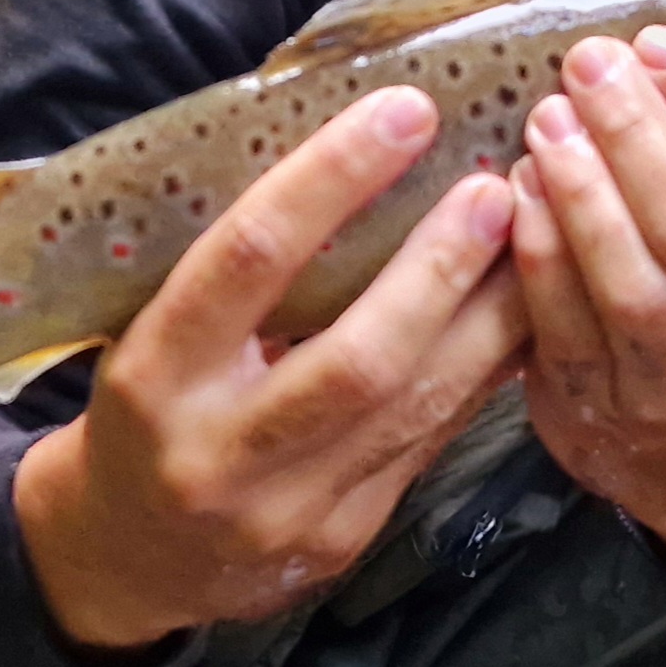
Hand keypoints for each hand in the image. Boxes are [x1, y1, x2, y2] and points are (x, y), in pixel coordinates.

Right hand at [11, 86, 528, 653]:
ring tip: (535, 238)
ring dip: (487, 318)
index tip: (404, 112)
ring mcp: (287, 510)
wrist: (130, 554)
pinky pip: (429, 443)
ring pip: (413, 407)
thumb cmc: (148, 407)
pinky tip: (520, 313)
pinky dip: (481, 372)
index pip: (249, 260)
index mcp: (154, 375)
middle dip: (439, 265)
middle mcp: (218, 452)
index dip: (332, 179)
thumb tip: (354, 150)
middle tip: (496, 186)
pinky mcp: (342, 539)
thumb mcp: (151, 331)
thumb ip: (235, 268)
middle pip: (358, 356)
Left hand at [510, 26, 665, 560]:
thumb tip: (655, 52)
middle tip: (590, 64)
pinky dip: (538, 254)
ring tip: (547, 118)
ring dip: (583, 192)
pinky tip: (514, 190)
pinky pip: (564, 329)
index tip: (664, 47)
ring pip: (632, 286)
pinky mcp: (603, 413)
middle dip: (639, 135)